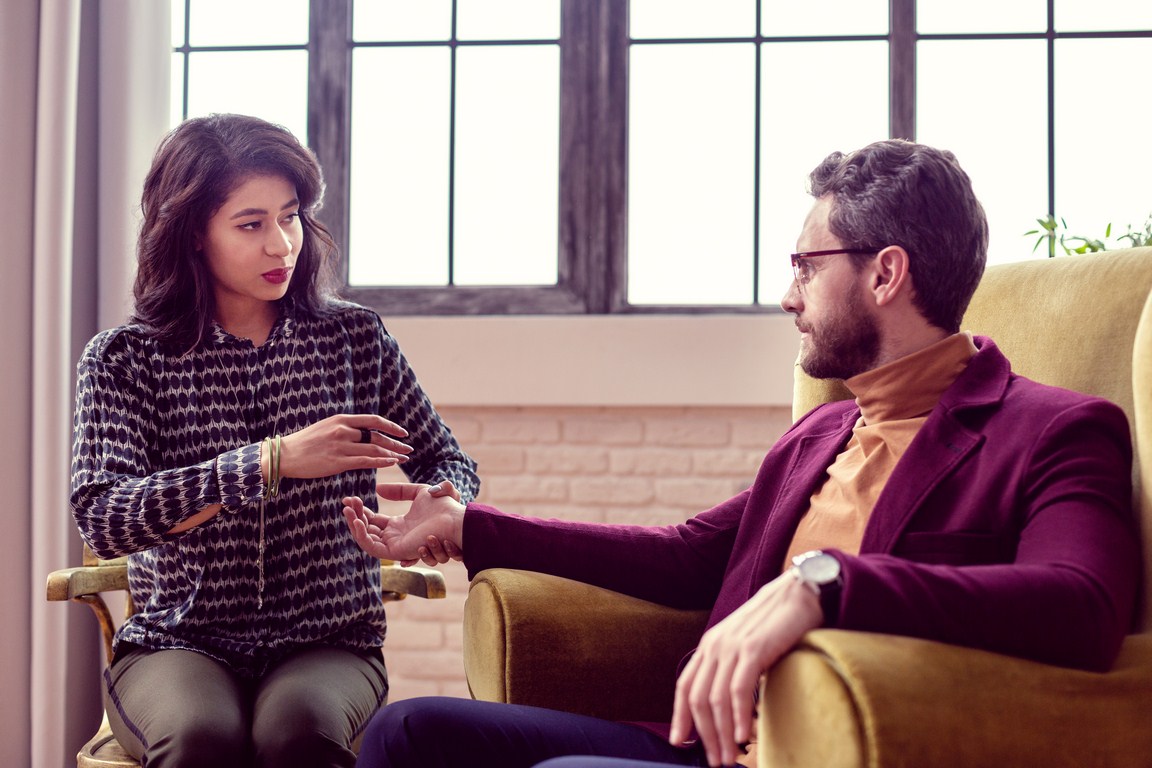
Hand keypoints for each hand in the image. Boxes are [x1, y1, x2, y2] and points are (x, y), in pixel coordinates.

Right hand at [278, 414, 411, 479]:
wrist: (285, 454)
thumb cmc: (306, 443)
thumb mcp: (327, 427)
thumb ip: (345, 429)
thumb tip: (364, 433)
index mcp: (341, 419)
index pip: (373, 420)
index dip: (391, 426)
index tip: (403, 432)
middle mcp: (343, 430)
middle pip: (377, 435)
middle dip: (396, 443)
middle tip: (408, 449)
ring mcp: (341, 446)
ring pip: (374, 448)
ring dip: (392, 454)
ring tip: (403, 458)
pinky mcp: (338, 462)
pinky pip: (365, 461)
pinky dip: (381, 461)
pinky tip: (392, 463)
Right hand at [343, 481, 465, 565]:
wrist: (454, 518)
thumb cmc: (443, 507)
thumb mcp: (419, 492)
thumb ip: (399, 491)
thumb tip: (378, 490)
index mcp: (399, 526)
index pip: (373, 520)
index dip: (360, 510)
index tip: (350, 498)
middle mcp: (395, 537)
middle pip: (367, 529)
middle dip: (354, 515)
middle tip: (346, 502)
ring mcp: (394, 545)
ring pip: (366, 538)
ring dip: (354, 524)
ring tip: (348, 509)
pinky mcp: (396, 551)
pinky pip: (372, 547)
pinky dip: (361, 536)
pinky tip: (357, 521)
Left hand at [669, 572, 822, 767]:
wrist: (799, 594)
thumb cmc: (777, 623)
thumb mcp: (746, 645)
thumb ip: (734, 669)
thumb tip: (732, 707)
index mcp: (710, 645)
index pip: (685, 686)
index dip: (680, 716)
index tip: (679, 742)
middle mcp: (715, 646)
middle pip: (698, 699)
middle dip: (705, 735)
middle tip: (716, 760)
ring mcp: (732, 647)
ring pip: (716, 699)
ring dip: (722, 734)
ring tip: (730, 757)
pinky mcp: (753, 649)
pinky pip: (739, 690)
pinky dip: (739, 716)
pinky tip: (744, 736)